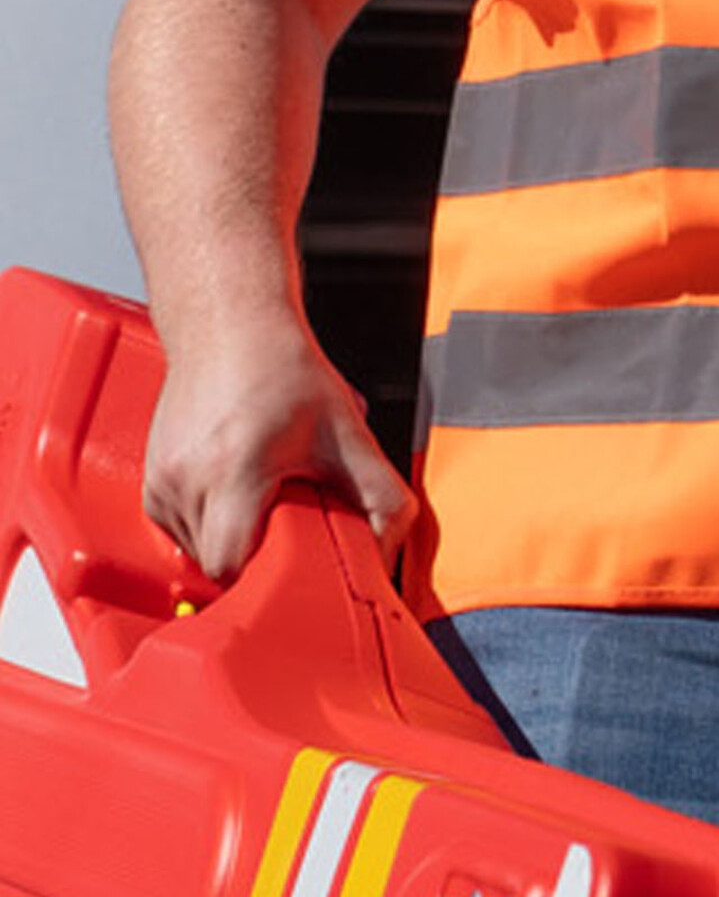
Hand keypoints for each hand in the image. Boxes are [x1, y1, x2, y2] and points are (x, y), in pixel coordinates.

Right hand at [142, 321, 416, 582]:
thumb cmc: (282, 369)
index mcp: (231, 471)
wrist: (231, 323)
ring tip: (263, 494)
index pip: (230, 566)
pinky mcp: (151, 482)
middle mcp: (186, 479)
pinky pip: (179, 530)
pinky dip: (211, 522)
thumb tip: (389, 544)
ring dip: (233, 538)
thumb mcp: (347, 432)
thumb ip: (380, 493)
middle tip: (289, 519)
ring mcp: (162, 481)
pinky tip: (237, 487)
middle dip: (257, 554)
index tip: (294, 557)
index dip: (265, 573)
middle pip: (215, 565)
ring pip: (195, 551)